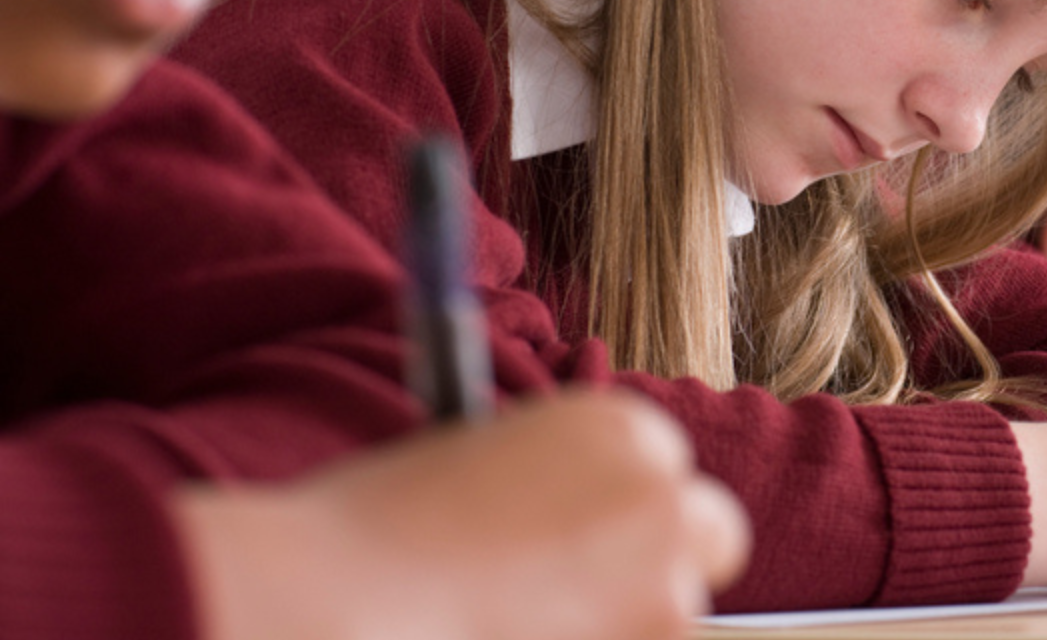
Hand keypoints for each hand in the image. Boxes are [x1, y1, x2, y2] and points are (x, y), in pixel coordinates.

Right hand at [178, 391, 749, 639]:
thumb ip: (551, 492)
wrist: (331, 605)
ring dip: (621, 626)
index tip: (583, 543)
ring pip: (676, 618)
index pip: (663, 469)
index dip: (623, 512)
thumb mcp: (475, 465)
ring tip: (514, 622)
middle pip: (713, 535)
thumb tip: (578, 540)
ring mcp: (667, 592)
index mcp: (621, 428)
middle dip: (665, 565)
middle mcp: (662, 499)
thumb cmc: (371, 537)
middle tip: (592, 598)